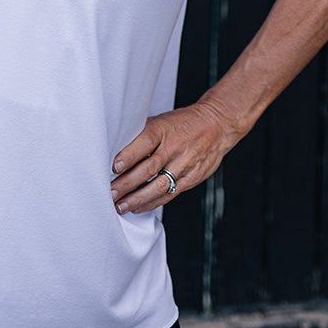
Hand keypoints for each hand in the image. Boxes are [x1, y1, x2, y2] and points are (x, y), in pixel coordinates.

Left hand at [109, 101, 237, 214]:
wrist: (216, 125)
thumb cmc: (183, 123)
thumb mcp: (161, 120)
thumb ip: (142, 134)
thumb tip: (115, 149)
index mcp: (164, 129)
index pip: (144, 142)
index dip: (129, 156)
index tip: (114, 168)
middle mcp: (174, 148)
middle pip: (149, 168)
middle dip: (127, 184)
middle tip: (111, 193)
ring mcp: (184, 165)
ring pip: (159, 186)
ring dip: (137, 199)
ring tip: (121, 206)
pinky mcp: (191, 178)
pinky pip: (170, 194)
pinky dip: (152, 203)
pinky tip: (138, 207)